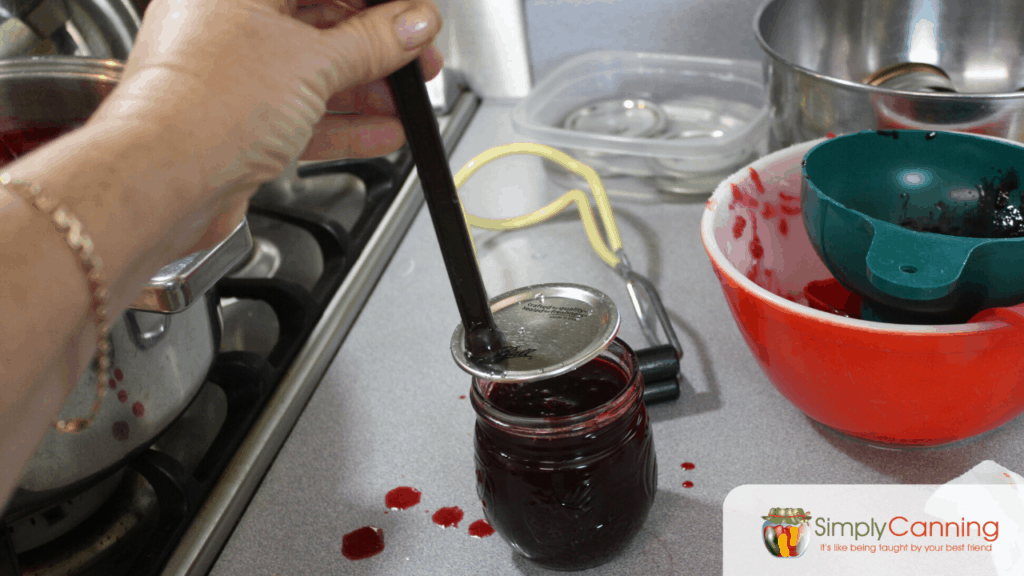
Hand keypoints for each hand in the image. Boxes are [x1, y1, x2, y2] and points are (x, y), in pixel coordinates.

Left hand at [89, 0, 442, 253]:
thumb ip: (373, 42)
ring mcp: (232, 73)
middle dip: (378, 44)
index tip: (413, 16)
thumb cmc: (204, 108)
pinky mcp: (239, 120)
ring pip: (313, 72)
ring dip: (367, 89)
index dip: (376, 3)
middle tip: (419, 57)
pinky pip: (301, 113)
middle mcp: (228, 21)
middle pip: (320, 22)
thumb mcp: (313, 64)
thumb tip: (411, 24)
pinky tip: (381, 132)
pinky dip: (342, 123)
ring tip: (407, 101)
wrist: (162, 184)